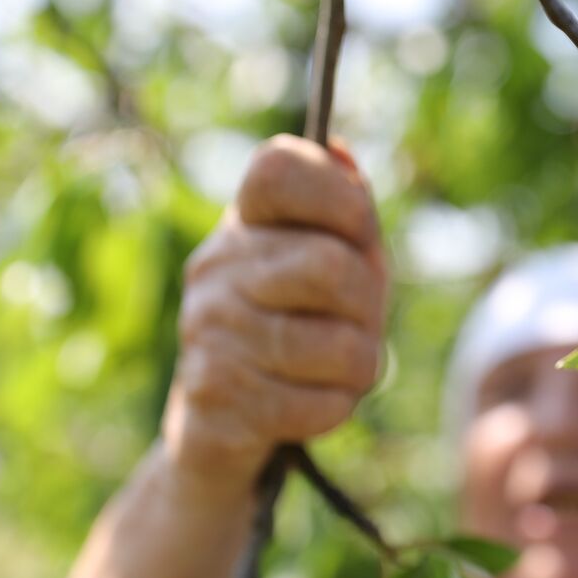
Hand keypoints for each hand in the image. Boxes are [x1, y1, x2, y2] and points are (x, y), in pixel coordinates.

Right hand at [161, 134, 387, 491]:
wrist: (221, 424)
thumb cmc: (297, 328)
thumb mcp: (332, 264)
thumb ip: (347, 212)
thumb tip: (340, 153)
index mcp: (246, 222)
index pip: (279, 168)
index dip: (339, 198)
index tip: (358, 232)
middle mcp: (216, 267)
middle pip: (332, 267)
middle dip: (369, 304)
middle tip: (357, 322)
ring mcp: (208, 331)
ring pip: (338, 346)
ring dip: (360, 365)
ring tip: (337, 367)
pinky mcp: (216, 398)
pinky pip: (321, 404)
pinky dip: (336, 407)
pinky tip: (312, 401)